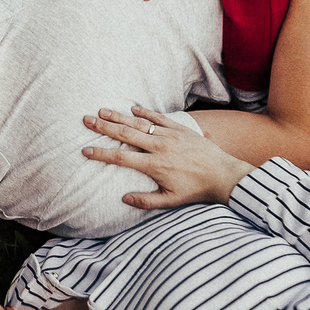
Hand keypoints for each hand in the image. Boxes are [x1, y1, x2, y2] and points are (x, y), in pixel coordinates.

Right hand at [81, 105, 256, 208]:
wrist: (224, 175)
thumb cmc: (197, 190)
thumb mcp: (172, 200)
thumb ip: (147, 201)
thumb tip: (124, 199)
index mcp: (155, 165)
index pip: (121, 159)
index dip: (102, 155)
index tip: (85, 151)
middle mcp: (159, 147)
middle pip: (125, 135)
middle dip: (104, 128)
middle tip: (86, 120)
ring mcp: (170, 135)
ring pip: (139, 123)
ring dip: (119, 116)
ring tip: (102, 111)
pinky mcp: (181, 129)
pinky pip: (159, 117)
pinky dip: (145, 112)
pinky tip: (133, 108)